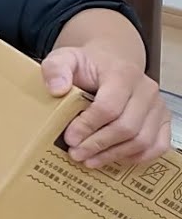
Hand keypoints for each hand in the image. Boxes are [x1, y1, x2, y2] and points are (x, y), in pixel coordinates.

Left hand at [41, 46, 171, 168]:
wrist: (109, 63)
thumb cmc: (86, 66)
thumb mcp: (64, 58)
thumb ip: (56, 69)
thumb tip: (57, 89)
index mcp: (123, 74)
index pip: (109, 107)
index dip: (88, 126)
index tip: (70, 138)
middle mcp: (146, 90)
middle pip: (126, 127)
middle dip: (98, 144)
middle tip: (75, 153)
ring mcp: (157, 106)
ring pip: (142, 140)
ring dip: (114, 154)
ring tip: (89, 160)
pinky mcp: (162, 119)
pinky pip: (158, 145)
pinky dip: (137, 157)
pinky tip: (114, 158)